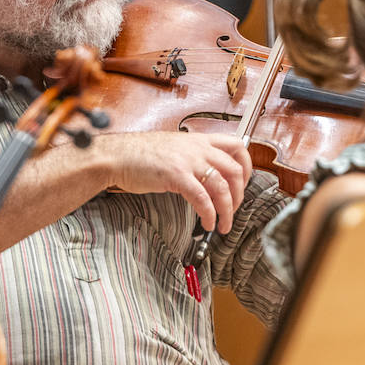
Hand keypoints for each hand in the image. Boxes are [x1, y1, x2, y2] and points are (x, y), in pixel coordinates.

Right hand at [98, 132, 251, 233]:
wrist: (117, 156)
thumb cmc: (140, 154)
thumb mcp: (174, 148)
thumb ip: (193, 156)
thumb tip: (207, 173)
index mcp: (199, 140)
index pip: (237, 146)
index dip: (247, 166)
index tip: (244, 182)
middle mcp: (198, 148)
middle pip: (235, 170)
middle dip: (240, 194)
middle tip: (234, 209)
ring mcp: (188, 161)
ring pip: (223, 187)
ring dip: (227, 210)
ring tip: (224, 224)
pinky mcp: (176, 176)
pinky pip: (202, 199)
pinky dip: (209, 214)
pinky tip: (208, 222)